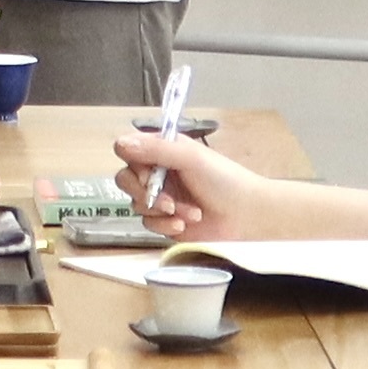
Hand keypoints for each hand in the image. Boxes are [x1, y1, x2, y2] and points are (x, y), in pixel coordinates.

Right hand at [113, 129, 272, 239]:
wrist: (246, 218)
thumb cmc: (225, 181)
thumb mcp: (191, 158)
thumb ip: (156, 149)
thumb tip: (121, 144)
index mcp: (163, 151)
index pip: (128, 150)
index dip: (133, 163)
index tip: (149, 175)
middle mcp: (159, 173)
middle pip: (126, 179)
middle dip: (145, 193)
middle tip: (168, 201)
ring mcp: (161, 198)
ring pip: (136, 204)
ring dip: (162, 210)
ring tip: (188, 213)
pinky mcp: (165, 222)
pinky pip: (148, 224)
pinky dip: (164, 225)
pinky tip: (184, 224)